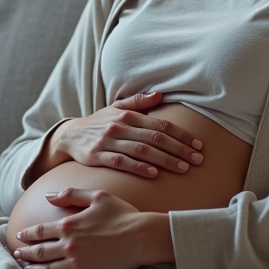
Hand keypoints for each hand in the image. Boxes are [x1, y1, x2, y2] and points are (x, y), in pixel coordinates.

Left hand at [13, 188, 172, 268]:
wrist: (142, 237)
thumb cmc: (122, 214)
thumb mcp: (97, 196)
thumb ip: (71, 194)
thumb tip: (48, 196)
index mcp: (69, 224)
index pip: (39, 232)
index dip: (26, 234)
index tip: (19, 236)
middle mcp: (69, 245)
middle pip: (39, 252)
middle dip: (25, 253)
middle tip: (17, 254)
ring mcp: (77, 262)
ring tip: (25, 268)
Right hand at [43, 91, 204, 178]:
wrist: (69, 135)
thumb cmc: (98, 123)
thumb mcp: (116, 108)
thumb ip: (138, 102)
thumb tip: (160, 94)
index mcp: (128, 115)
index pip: (161, 125)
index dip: (182, 135)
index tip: (199, 145)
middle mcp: (120, 126)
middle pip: (155, 139)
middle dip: (180, 150)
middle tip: (198, 160)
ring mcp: (108, 141)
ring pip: (142, 151)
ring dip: (165, 160)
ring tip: (184, 169)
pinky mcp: (97, 156)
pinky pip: (121, 162)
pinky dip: (139, 167)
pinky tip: (154, 174)